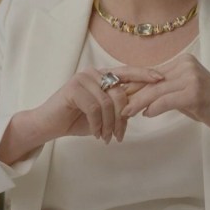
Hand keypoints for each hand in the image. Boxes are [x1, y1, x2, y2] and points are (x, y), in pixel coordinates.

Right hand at [32, 66, 164, 143]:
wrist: (48, 125)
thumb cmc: (76, 119)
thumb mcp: (103, 114)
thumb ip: (119, 107)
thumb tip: (142, 106)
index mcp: (102, 75)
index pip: (127, 72)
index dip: (144, 75)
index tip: (160, 79)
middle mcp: (93, 73)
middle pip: (120, 93)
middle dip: (122, 118)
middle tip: (118, 136)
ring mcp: (82, 78)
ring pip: (108, 103)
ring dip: (109, 125)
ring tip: (106, 137)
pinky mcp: (73, 88)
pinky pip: (95, 108)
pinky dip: (98, 125)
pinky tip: (96, 134)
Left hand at [121, 54, 209, 153]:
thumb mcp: (185, 93)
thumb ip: (165, 91)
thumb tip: (138, 97)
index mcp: (183, 62)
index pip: (151, 73)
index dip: (133, 84)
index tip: (116, 93)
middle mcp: (186, 65)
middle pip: (150, 81)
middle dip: (131, 94)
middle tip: (116, 105)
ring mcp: (191, 77)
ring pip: (155, 91)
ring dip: (138, 103)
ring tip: (125, 113)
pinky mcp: (194, 92)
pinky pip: (166, 100)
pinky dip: (154, 108)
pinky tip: (146, 115)